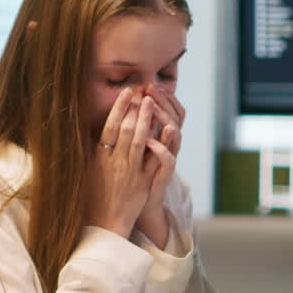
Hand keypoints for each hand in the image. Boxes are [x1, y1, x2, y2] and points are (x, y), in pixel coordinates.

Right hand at [85, 89, 159, 236]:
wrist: (104, 225)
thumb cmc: (91, 199)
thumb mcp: (85, 172)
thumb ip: (88, 151)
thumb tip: (87, 130)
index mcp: (99, 159)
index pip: (108, 127)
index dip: (118, 108)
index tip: (127, 93)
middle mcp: (114, 163)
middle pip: (125, 130)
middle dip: (135, 109)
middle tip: (142, 92)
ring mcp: (130, 172)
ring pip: (139, 141)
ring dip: (146, 120)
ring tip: (151, 103)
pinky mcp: (142, 183)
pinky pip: (153, 161)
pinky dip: (161, 144)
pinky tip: (167, 129)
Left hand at [136, 86, 185, 246]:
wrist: (136, 207)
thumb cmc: (130, 178)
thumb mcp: (130, 151)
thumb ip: (129, 131)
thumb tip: (119, 108)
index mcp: (158, 139)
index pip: (166, 111)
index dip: (158, 98)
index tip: (145, 84)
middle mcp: (166, 147)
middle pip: (173, 118)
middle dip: (161, 102)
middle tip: (151, 88)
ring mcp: (166, 161)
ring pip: (174, 136)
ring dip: (163, 120)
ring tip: (152, 107)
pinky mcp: (163, 176)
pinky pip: (168, 160)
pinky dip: (160, 149)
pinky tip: (149, 140)